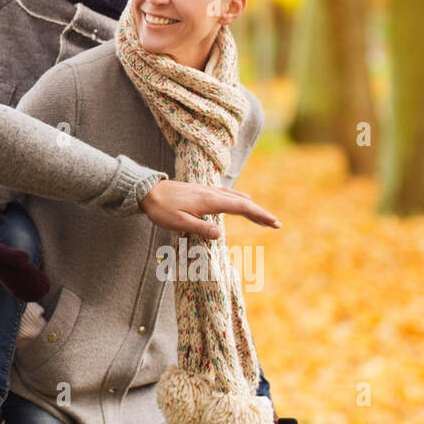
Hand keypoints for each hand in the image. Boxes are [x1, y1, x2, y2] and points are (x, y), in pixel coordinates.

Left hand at [138, 180, 279, 238]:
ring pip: (235, 197)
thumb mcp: (178, 222)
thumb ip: (200, 227)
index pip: (242, 207)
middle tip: (275, 224)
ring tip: (261, 218)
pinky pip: (227, 194)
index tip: (275, 223)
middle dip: (260, 213)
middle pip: (243, 202)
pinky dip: (239, 201)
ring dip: (250, 207)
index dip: (260, 215)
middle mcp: (212, 192)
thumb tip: (221, 234)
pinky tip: (240, 203)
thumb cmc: (161, 209)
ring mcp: (207, 190)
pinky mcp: (202, 191)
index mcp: (210, 200)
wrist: (147, 190)